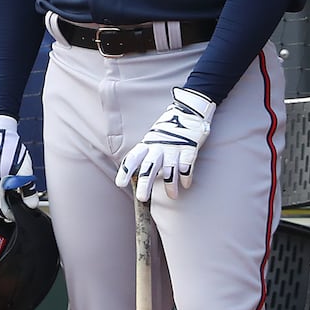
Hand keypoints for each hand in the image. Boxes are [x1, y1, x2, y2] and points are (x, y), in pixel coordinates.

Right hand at [0, 114, 37, 220]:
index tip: (20, 210)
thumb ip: (28, 191)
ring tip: (13, 189)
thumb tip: (31, 204)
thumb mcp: (24, 171)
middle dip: (6, 206)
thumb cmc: (9, 149)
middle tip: (19, 199)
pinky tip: (5, 182)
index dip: (11, 214)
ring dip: (0, 198)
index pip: (0, 211)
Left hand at [115, 87, 215, 201]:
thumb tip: (138, 175)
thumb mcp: (152, 140)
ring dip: (170, 184)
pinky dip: (186, 176)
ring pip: (169, 169)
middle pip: (149, 167)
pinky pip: (187, 165)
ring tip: (172, 196)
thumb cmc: (167, 131)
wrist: (187, 112)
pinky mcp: (189, 148)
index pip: (133, 158)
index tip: (119, 184)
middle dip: (145, 183)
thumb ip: (147, 155)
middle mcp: (158, 147)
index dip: (125, 171)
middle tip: (142, 198)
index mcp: (147, 144)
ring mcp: (174, 147)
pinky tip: (186, 185)